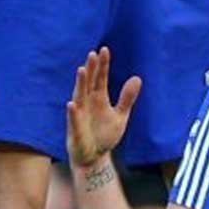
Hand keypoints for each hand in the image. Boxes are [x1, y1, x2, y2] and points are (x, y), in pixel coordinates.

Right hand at [66, 46, 141, 168]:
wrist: (94, 158)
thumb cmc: (104, 135)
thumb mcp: (120, 116)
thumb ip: (127, 98)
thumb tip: (137, 78)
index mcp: (99, 98)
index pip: (100, 78)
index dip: (102, 65)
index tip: (104, 50)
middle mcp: (87, 103)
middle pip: (89, 82)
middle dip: (90, 69)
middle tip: (92, 54)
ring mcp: (80, 115)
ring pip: (79, 96)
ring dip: (80, 84)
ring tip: (81, 70)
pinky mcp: (75, 129)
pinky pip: (73, 120)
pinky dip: (72, 113)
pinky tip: (71, 104)